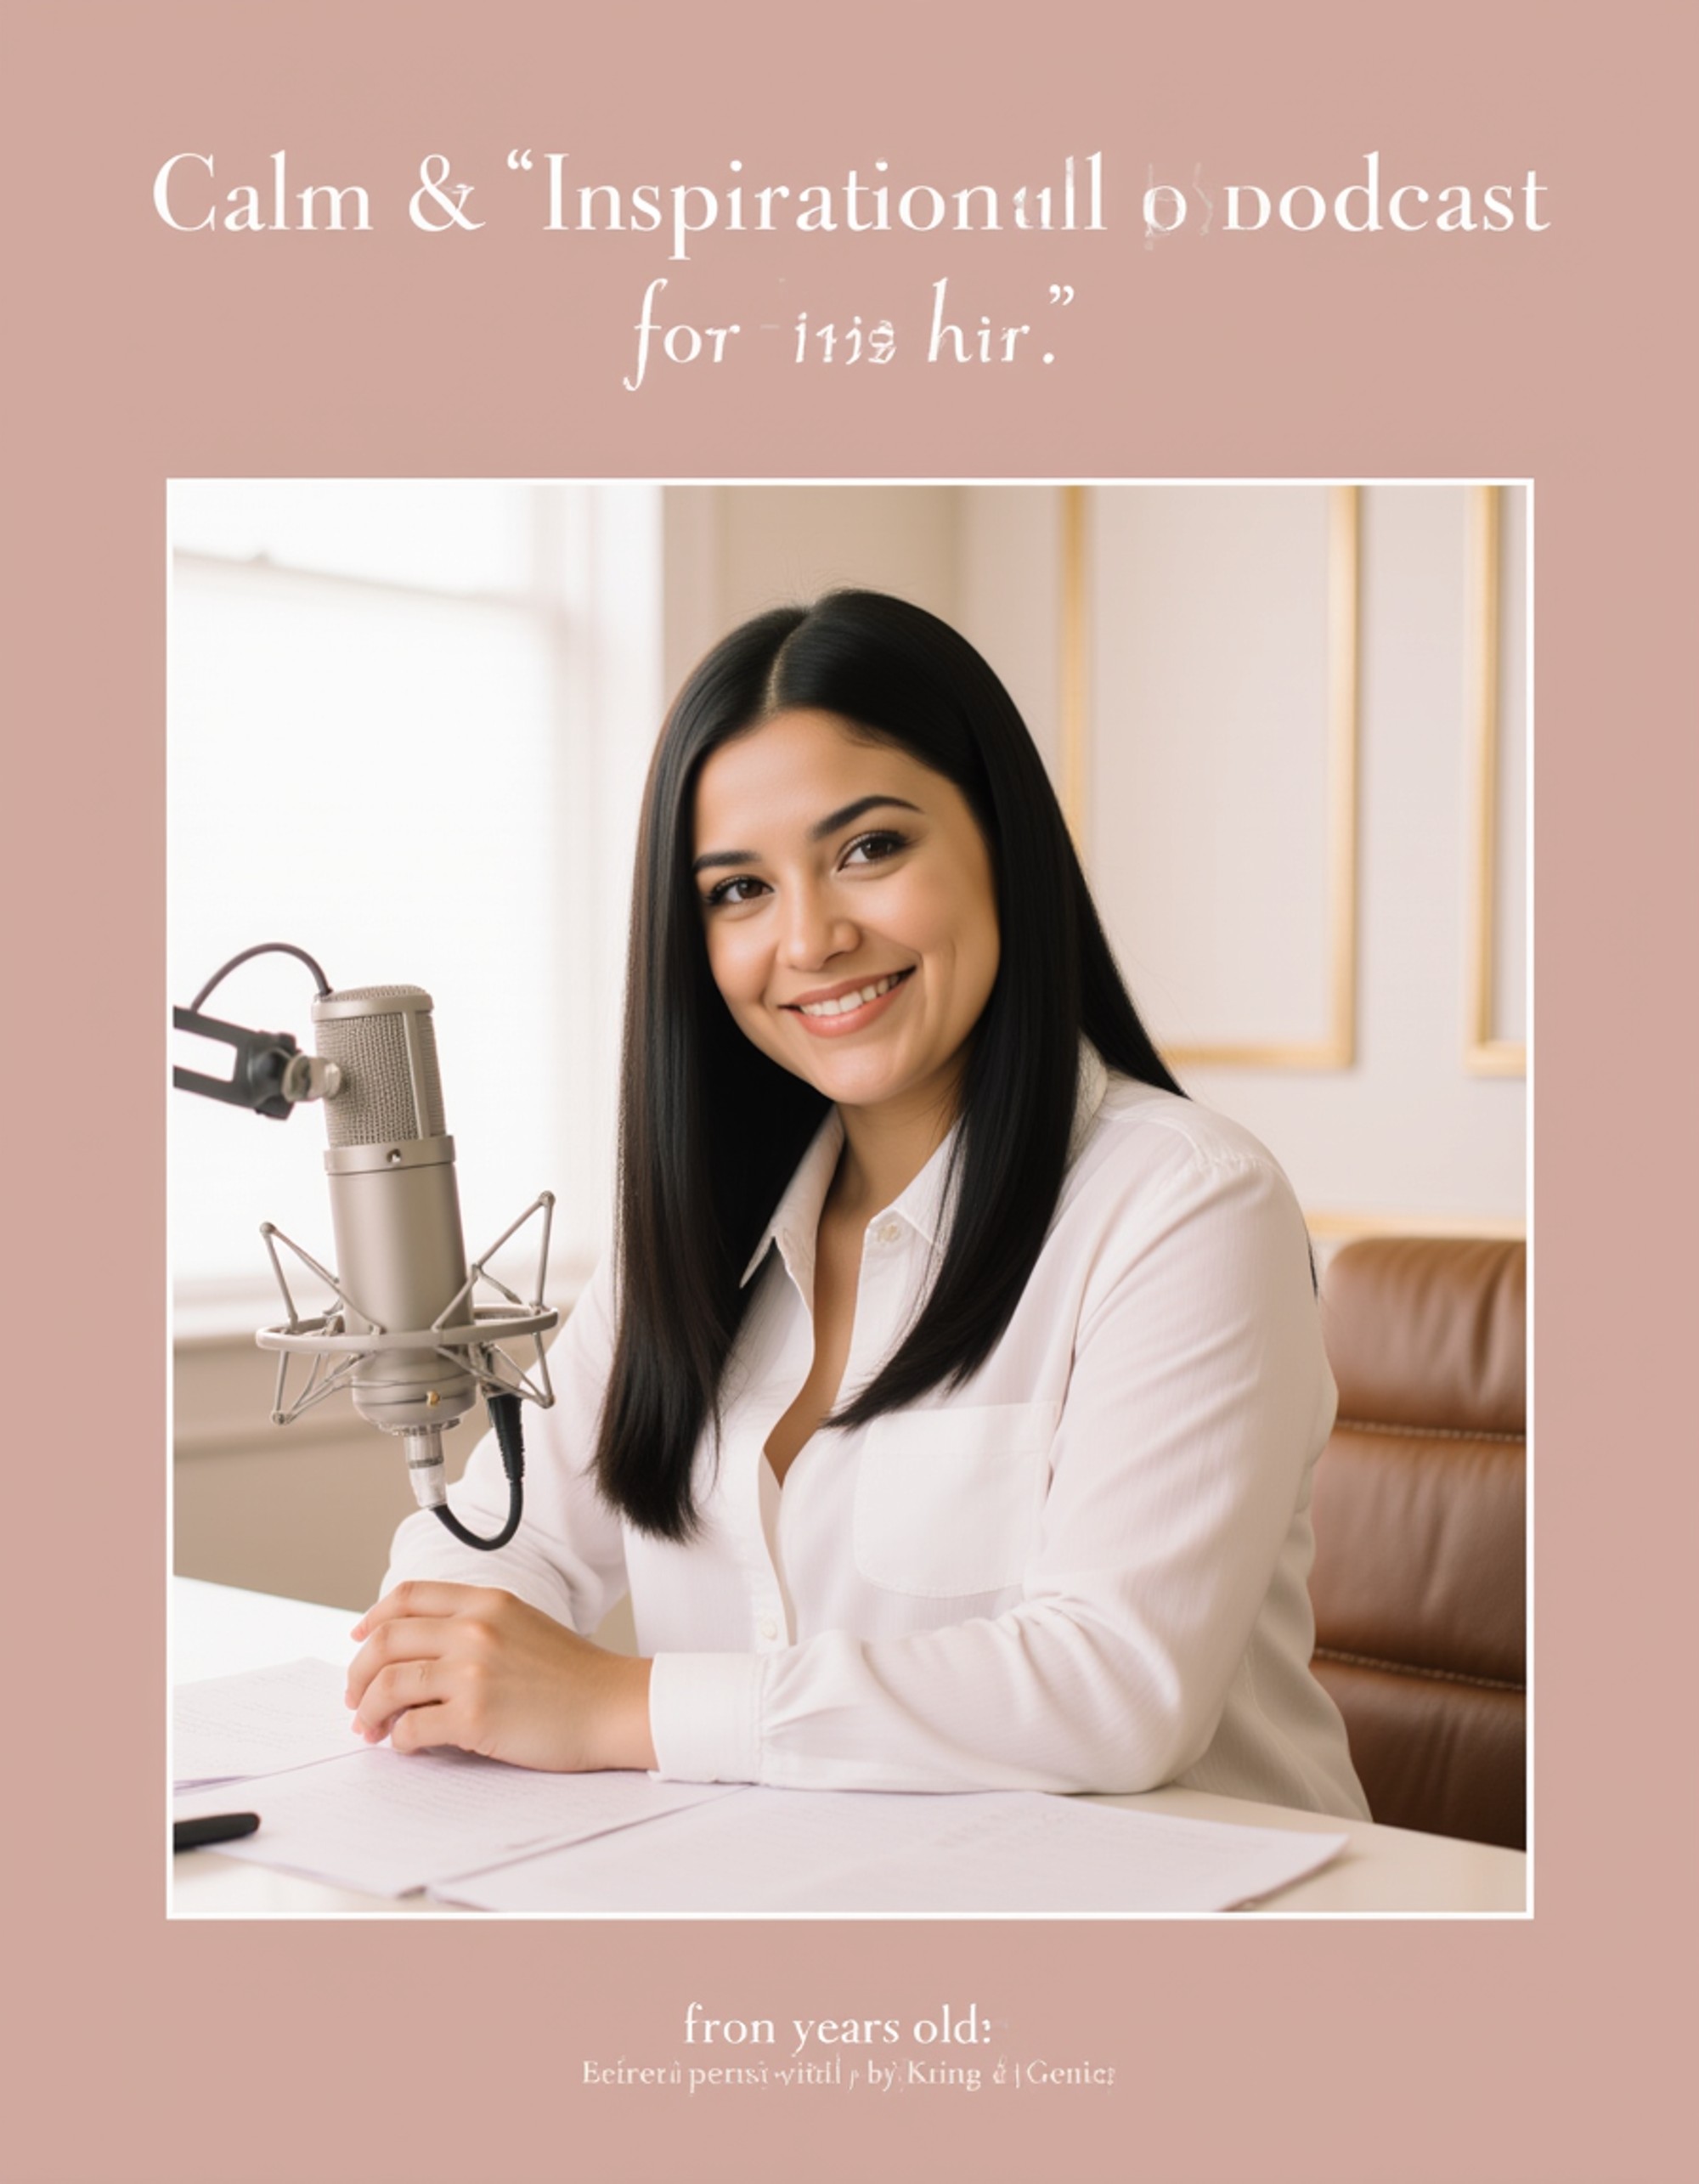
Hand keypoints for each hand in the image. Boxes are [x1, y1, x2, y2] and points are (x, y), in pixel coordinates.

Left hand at [344, 1581, 655, 1773]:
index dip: (372, 1619)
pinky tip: (408, 1744)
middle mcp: (474, 1629)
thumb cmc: (572, 1675)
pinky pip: (412, 1728)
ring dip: (370, 1710)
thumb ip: (473, 1626)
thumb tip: (417, 1654)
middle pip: (386, 1640)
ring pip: (390, 1684)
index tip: (359, 1640)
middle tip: (355, 1698)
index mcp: (485, 1602)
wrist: (612, 1705)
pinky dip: (400, 1740)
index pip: (407, 1597)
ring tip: (371, 1729)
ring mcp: (473, 1671)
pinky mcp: (474, 1716)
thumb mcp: (522, 1625)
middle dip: (359, 1673)